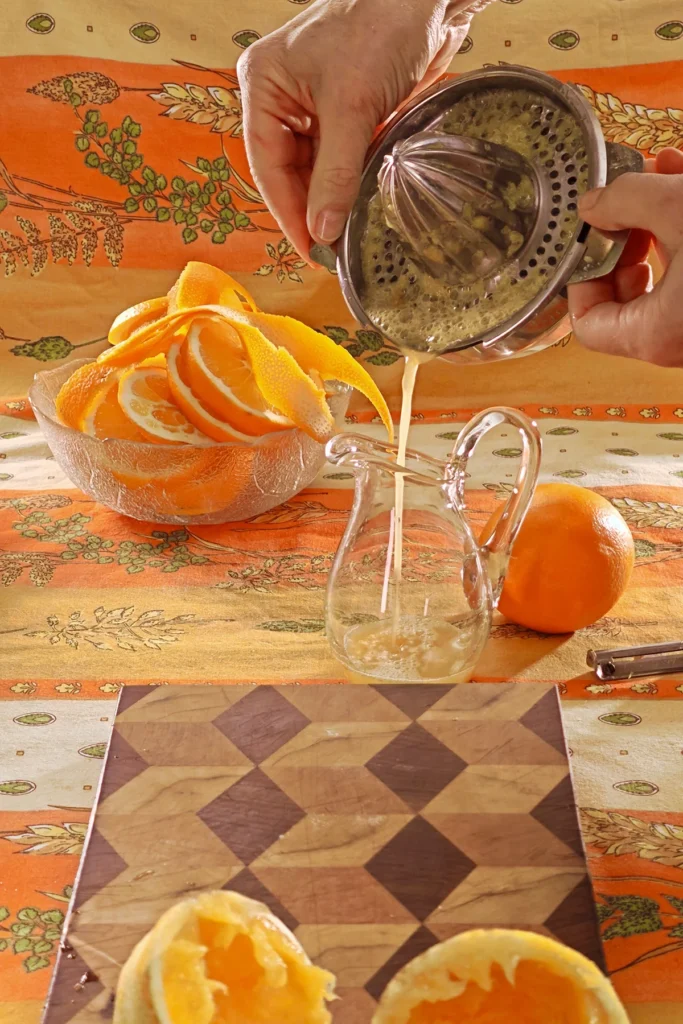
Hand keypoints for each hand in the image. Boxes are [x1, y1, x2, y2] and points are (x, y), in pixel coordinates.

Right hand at [237, 0, 491, 258]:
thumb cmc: (381, 25)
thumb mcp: (351, 107)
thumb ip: (335, 174)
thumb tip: (322, 232)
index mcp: (263, 85)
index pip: (266, 164)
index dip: (288, 212)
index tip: (309, 251)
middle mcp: (283, 96)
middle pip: (290, 171)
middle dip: (311, 210)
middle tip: (332, 254)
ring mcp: (316, 104)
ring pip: (318, 168)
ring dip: (333, 201)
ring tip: (349, 238)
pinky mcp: (350, 110)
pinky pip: (343, 159)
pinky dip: (353, 184)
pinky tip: (363, 210)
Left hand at [568, 148, 682, 365]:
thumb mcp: (682, 207)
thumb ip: (628, 201)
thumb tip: (593, 203)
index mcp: (654, 335)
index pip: (587, 323)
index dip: (581, 274)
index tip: (592, 232)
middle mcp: (677, 340)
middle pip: (626, 297)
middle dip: (624, 237)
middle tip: (627, 199)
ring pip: (665, 275)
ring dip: (657, 222)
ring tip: (661, 173)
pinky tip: (682, 175)